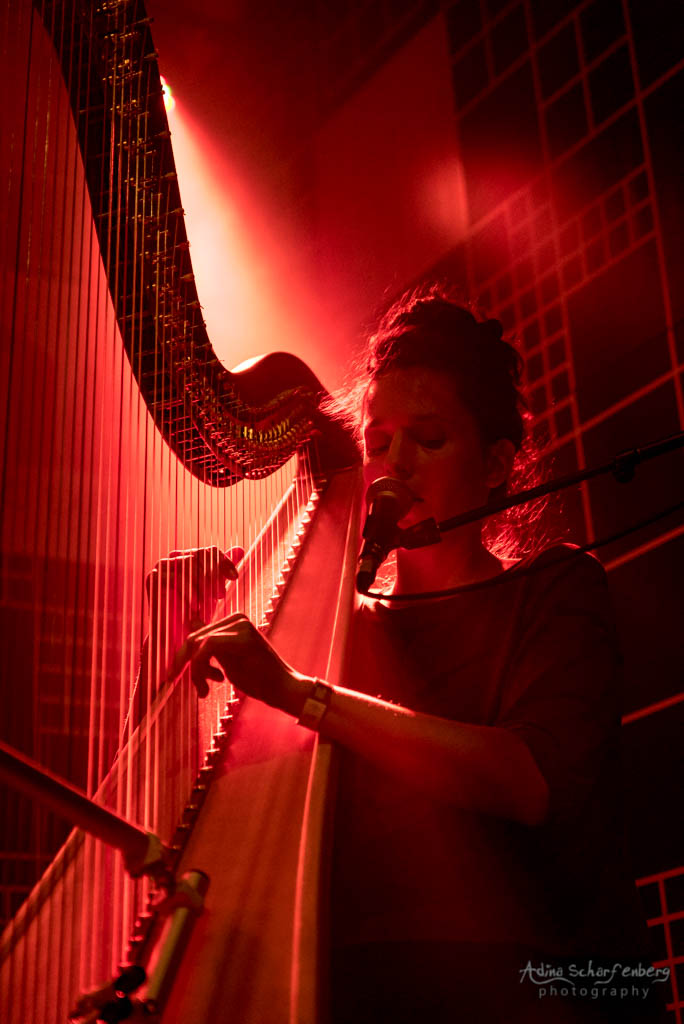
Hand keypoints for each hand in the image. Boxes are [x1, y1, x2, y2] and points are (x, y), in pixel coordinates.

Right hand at [143, 546, 243, 685]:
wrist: (176, 636)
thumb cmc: (197, 613)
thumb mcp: (214, 590)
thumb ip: (223, 569)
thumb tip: (239, 549)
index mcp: (189, 557)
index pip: (209, 551)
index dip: (224, 562)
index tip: (234, 578)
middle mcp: (174, 558)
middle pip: (200, 555)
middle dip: (213, 576)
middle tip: (219, 596)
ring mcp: (162, 566)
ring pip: (189, 564)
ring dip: (201, 585)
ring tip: (205, 604)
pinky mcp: (154, 577)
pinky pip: (175, 576)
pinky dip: (187, 592)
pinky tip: (193, 606)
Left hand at [182, 613, 308, 712]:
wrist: (283, 689)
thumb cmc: (258, 678)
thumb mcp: (228, 659)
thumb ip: (211, 642)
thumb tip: (191, 620)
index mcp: (233, 621)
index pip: (196, 635)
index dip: (185, 658)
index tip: (183, 678)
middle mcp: (236, 618)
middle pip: (194, 639)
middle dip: (190, 667)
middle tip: (200, 689)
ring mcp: (240, 625)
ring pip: (198, 644)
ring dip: (197, 671)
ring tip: (206, 690)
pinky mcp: (242, 636)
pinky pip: (208, 647)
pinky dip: (203, 668)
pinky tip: (219, 680)